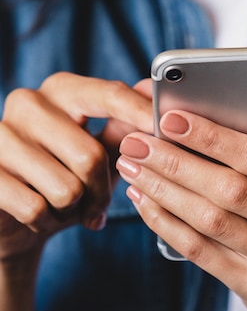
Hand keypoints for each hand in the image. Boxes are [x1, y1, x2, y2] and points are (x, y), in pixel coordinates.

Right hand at [0, 72, 152, 263]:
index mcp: (62, 89)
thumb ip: (123, 125)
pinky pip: (35, 207)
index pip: (110, 95)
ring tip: (64, 205)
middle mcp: (28, 103)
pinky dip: (46, 221)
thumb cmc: (64, 175)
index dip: (141, 113)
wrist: (14, 215)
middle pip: (90, 156)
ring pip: (66, 188)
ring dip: (74, 210)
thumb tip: (150, 92)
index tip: (166, 128)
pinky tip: (40, 215)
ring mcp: (1, 135)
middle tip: (96, 202)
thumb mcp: (98, 149)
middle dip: (101, 191)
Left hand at [118, 107, 246, 310]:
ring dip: (163, 190)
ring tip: (132, 167)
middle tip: (136, 143)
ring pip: (210, 221)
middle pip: (231, 190)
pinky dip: (165, 222)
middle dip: (176, 163)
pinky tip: (144, 200)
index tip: (171, 119)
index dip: (214, 138)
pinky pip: (200, 251)